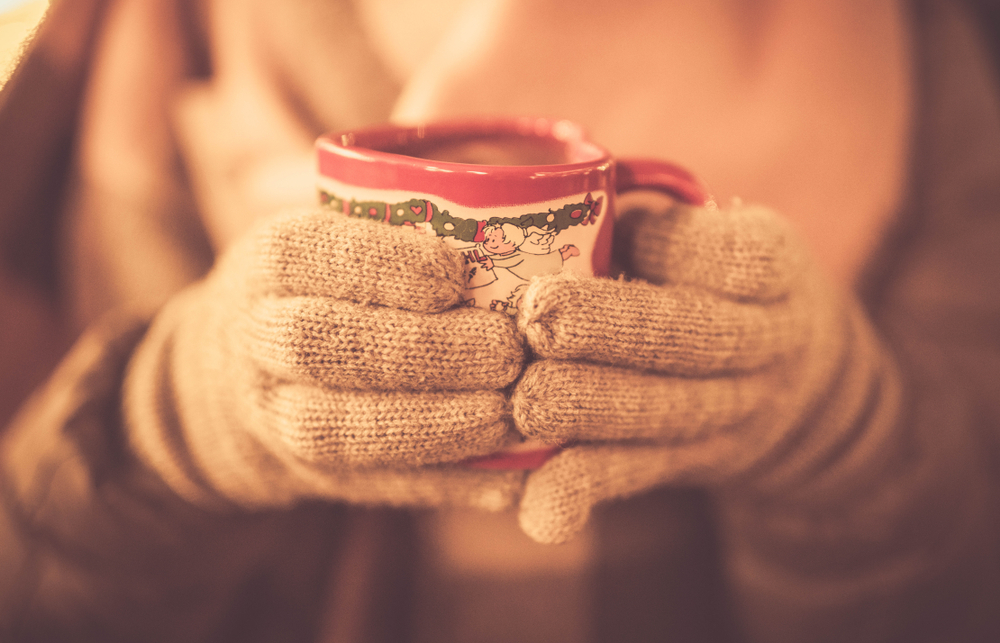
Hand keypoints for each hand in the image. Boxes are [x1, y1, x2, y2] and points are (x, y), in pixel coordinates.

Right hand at [124, 209, 527, 510]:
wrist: (225, 384)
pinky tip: (507, 475)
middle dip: (421, 350)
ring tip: (507, 416)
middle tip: (505, 350)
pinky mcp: (311, 476)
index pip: (309, 254)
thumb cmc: (315, 293)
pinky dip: (446, 484)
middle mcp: (258, 338)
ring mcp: (275, 416)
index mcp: (269, 261)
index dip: (384, 266)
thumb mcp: (329, 244)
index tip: (457, 276)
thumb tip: (516, 235)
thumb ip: (398, 236)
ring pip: (340, 429)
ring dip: (431, 425)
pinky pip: (378, 487)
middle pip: (322, 344)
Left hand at [512, 202, 901, 542]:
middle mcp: (765, 343)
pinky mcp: (692, 461)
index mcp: (771, 268)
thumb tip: (553, 208)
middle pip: (694, 338)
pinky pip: (638, 474)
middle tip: (538, 321)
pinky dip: (585, 492)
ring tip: (527, 403)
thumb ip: (656, 226)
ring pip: (663, 413)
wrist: (805, 383)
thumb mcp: (721, 237)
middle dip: (614, 331)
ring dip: (592, 412)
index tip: (626, 236)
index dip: (683, 249)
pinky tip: (541, 508)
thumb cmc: (723, 285)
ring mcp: (732, 412)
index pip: (741, 258)